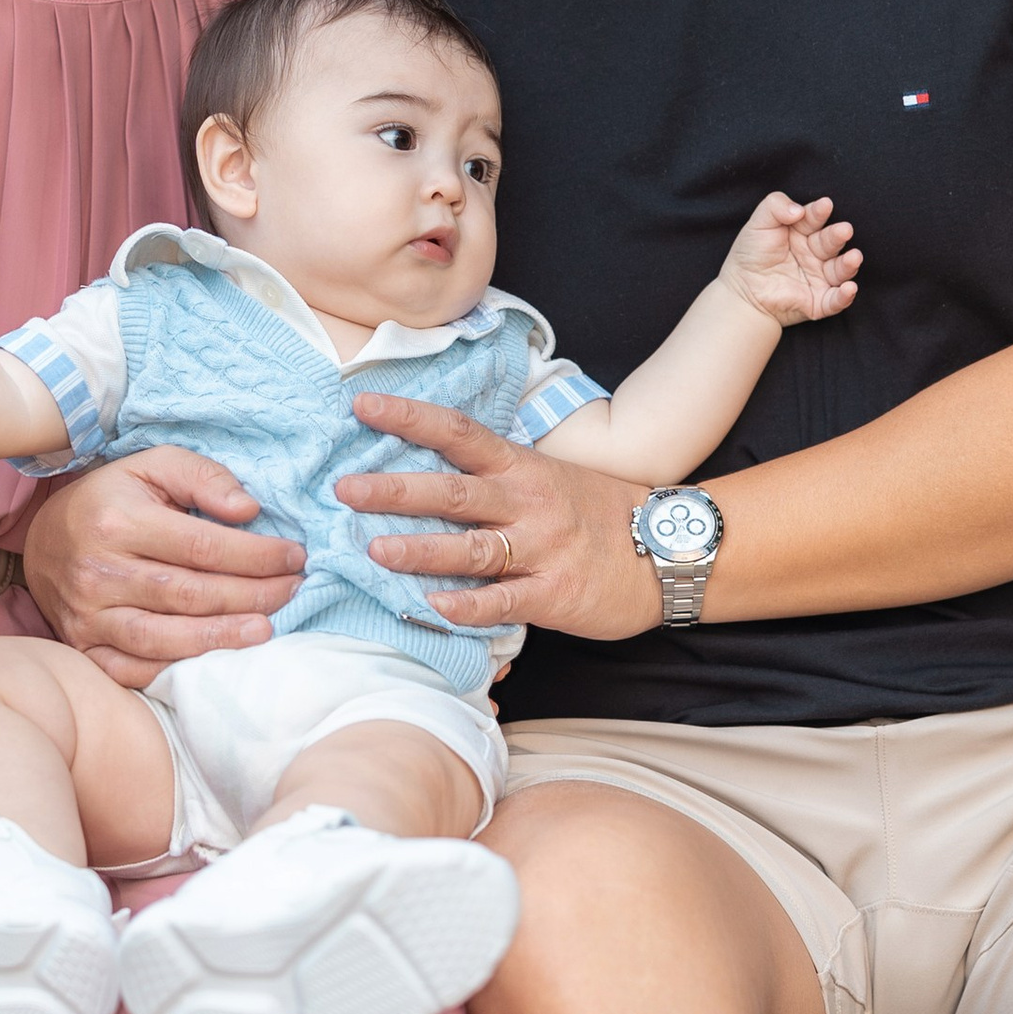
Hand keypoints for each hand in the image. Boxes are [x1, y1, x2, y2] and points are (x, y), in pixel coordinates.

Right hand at [19, 446, 303, 686]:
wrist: (44, 540)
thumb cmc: (112, 499)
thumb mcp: (153, 466)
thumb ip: (203, 477)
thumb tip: (248, 510)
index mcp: (118, 521)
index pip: (202, 547)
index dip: (255, 556)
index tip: (294, 556)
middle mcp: (99, 572)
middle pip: (190, 594)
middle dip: (251, 596)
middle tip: (293, 591)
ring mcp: (88, 616)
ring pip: (164, 637)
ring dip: (221, 638)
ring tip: (266, 630)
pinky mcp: (83, 647)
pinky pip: (132, 669)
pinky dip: (175, 670)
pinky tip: (213, 662)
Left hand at [336, 396, 656, 639]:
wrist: (667, 551)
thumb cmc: (597, 513)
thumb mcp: (548, 477)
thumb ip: (494, 476)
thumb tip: (424, 469)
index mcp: (521, 468)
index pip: (457, 434)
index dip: (409, 417)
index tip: (362, 406)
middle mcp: (526, 502)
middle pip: (453, 491)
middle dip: (395, 489)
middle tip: (345, 488)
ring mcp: (540, 549)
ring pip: (473, 548)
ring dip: (422, 549)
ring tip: (375, 550)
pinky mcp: (553, 595)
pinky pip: (503, 602)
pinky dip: (467, 606)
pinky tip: (433, 607)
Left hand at [720, 191, 860, 327]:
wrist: (740, 292)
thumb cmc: (750, 254)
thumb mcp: (758, 223)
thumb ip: (775, 206)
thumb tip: (798, 210)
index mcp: (802, 233)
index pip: (814, 219)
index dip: (819, 212)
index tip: (825, 205)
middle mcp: (814, 254)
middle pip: (830, 243)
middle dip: (838, 236)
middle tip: (845, 229)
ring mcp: (818, 278)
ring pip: (839, 271)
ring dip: (848, 264)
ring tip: (854, 257)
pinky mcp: (817, 302)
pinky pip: (834, 300)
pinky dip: (844, 296)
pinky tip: (849, 288)